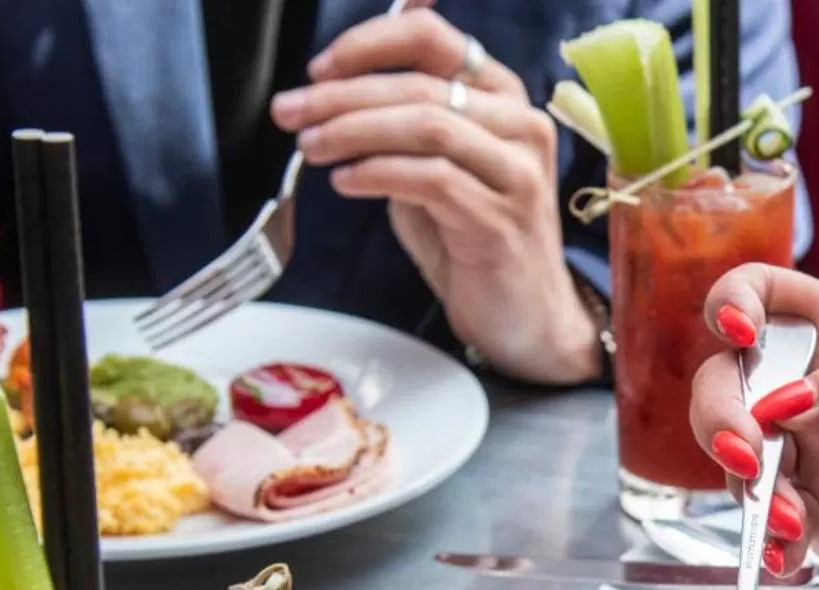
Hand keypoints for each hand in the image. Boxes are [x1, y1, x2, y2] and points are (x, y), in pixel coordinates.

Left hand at [274, 5, 600, 385]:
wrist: (525, 320)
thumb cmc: (475, 246)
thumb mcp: (433, 173)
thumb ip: (398, 133)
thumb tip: (330, 104)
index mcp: (502, 99)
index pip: (431, 40)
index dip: (367, 46)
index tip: (318, 70)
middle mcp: (520, 126)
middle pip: (418, 83)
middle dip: (341, 95)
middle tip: (293, 111)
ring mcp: (517, 172)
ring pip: (426, 124)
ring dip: (354, 132)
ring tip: (313, 147)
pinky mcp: (501, 219)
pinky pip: (431, 179)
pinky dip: (378, 174)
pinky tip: (346, 181)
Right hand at [689, 266, 818, 589]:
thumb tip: (785, 401)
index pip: (769, 298)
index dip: (734, 303)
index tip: (734, 336)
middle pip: (730, 384)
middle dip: (721, 418)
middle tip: (749, 460)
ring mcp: (813, 456)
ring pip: (739, 459)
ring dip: (749, 490)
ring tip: (792, 522)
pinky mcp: (816, 516)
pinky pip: (767, 522)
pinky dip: (768, 540)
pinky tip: (794, 554)